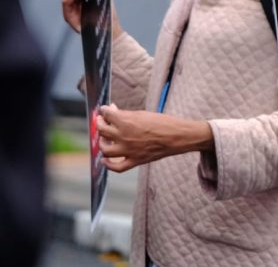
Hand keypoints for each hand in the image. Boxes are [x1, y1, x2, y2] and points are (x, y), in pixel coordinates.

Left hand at [96, 103, 213, 172]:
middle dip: (100, 124)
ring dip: (102, 143)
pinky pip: (116, 167)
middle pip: (102, 131)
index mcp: (126, 121)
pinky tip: (105, 160)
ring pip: (105, 149)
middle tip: (102, 121)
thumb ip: (126, 114)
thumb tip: (114, 111)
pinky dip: (108, 164)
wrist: (177, 136)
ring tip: (104, 139)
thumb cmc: (163, 122)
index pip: (107, 115)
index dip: (104, 111)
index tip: (105, 110)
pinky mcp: (134, 160)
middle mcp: (123, 136)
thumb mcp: (143, 114)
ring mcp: (128, 150)